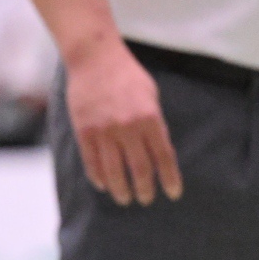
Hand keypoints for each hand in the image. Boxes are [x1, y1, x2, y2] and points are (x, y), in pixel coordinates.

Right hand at [65, 37, 181, 204]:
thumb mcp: (150, 95)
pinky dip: (98, 177)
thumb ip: (153, 122)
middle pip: (139, 168)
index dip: (169, 178)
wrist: (95, 59)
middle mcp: (128, 127)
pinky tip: (104, 185)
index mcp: (149, 117)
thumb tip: (156, 149)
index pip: (163, 156)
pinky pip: (92, 162)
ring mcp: (104, 131)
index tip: (173, 193)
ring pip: (114, 170)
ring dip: (121, 189)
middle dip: (145, 188)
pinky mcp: (85, 131)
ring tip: (125, 199)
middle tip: (146, 200)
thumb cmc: (126, 75)